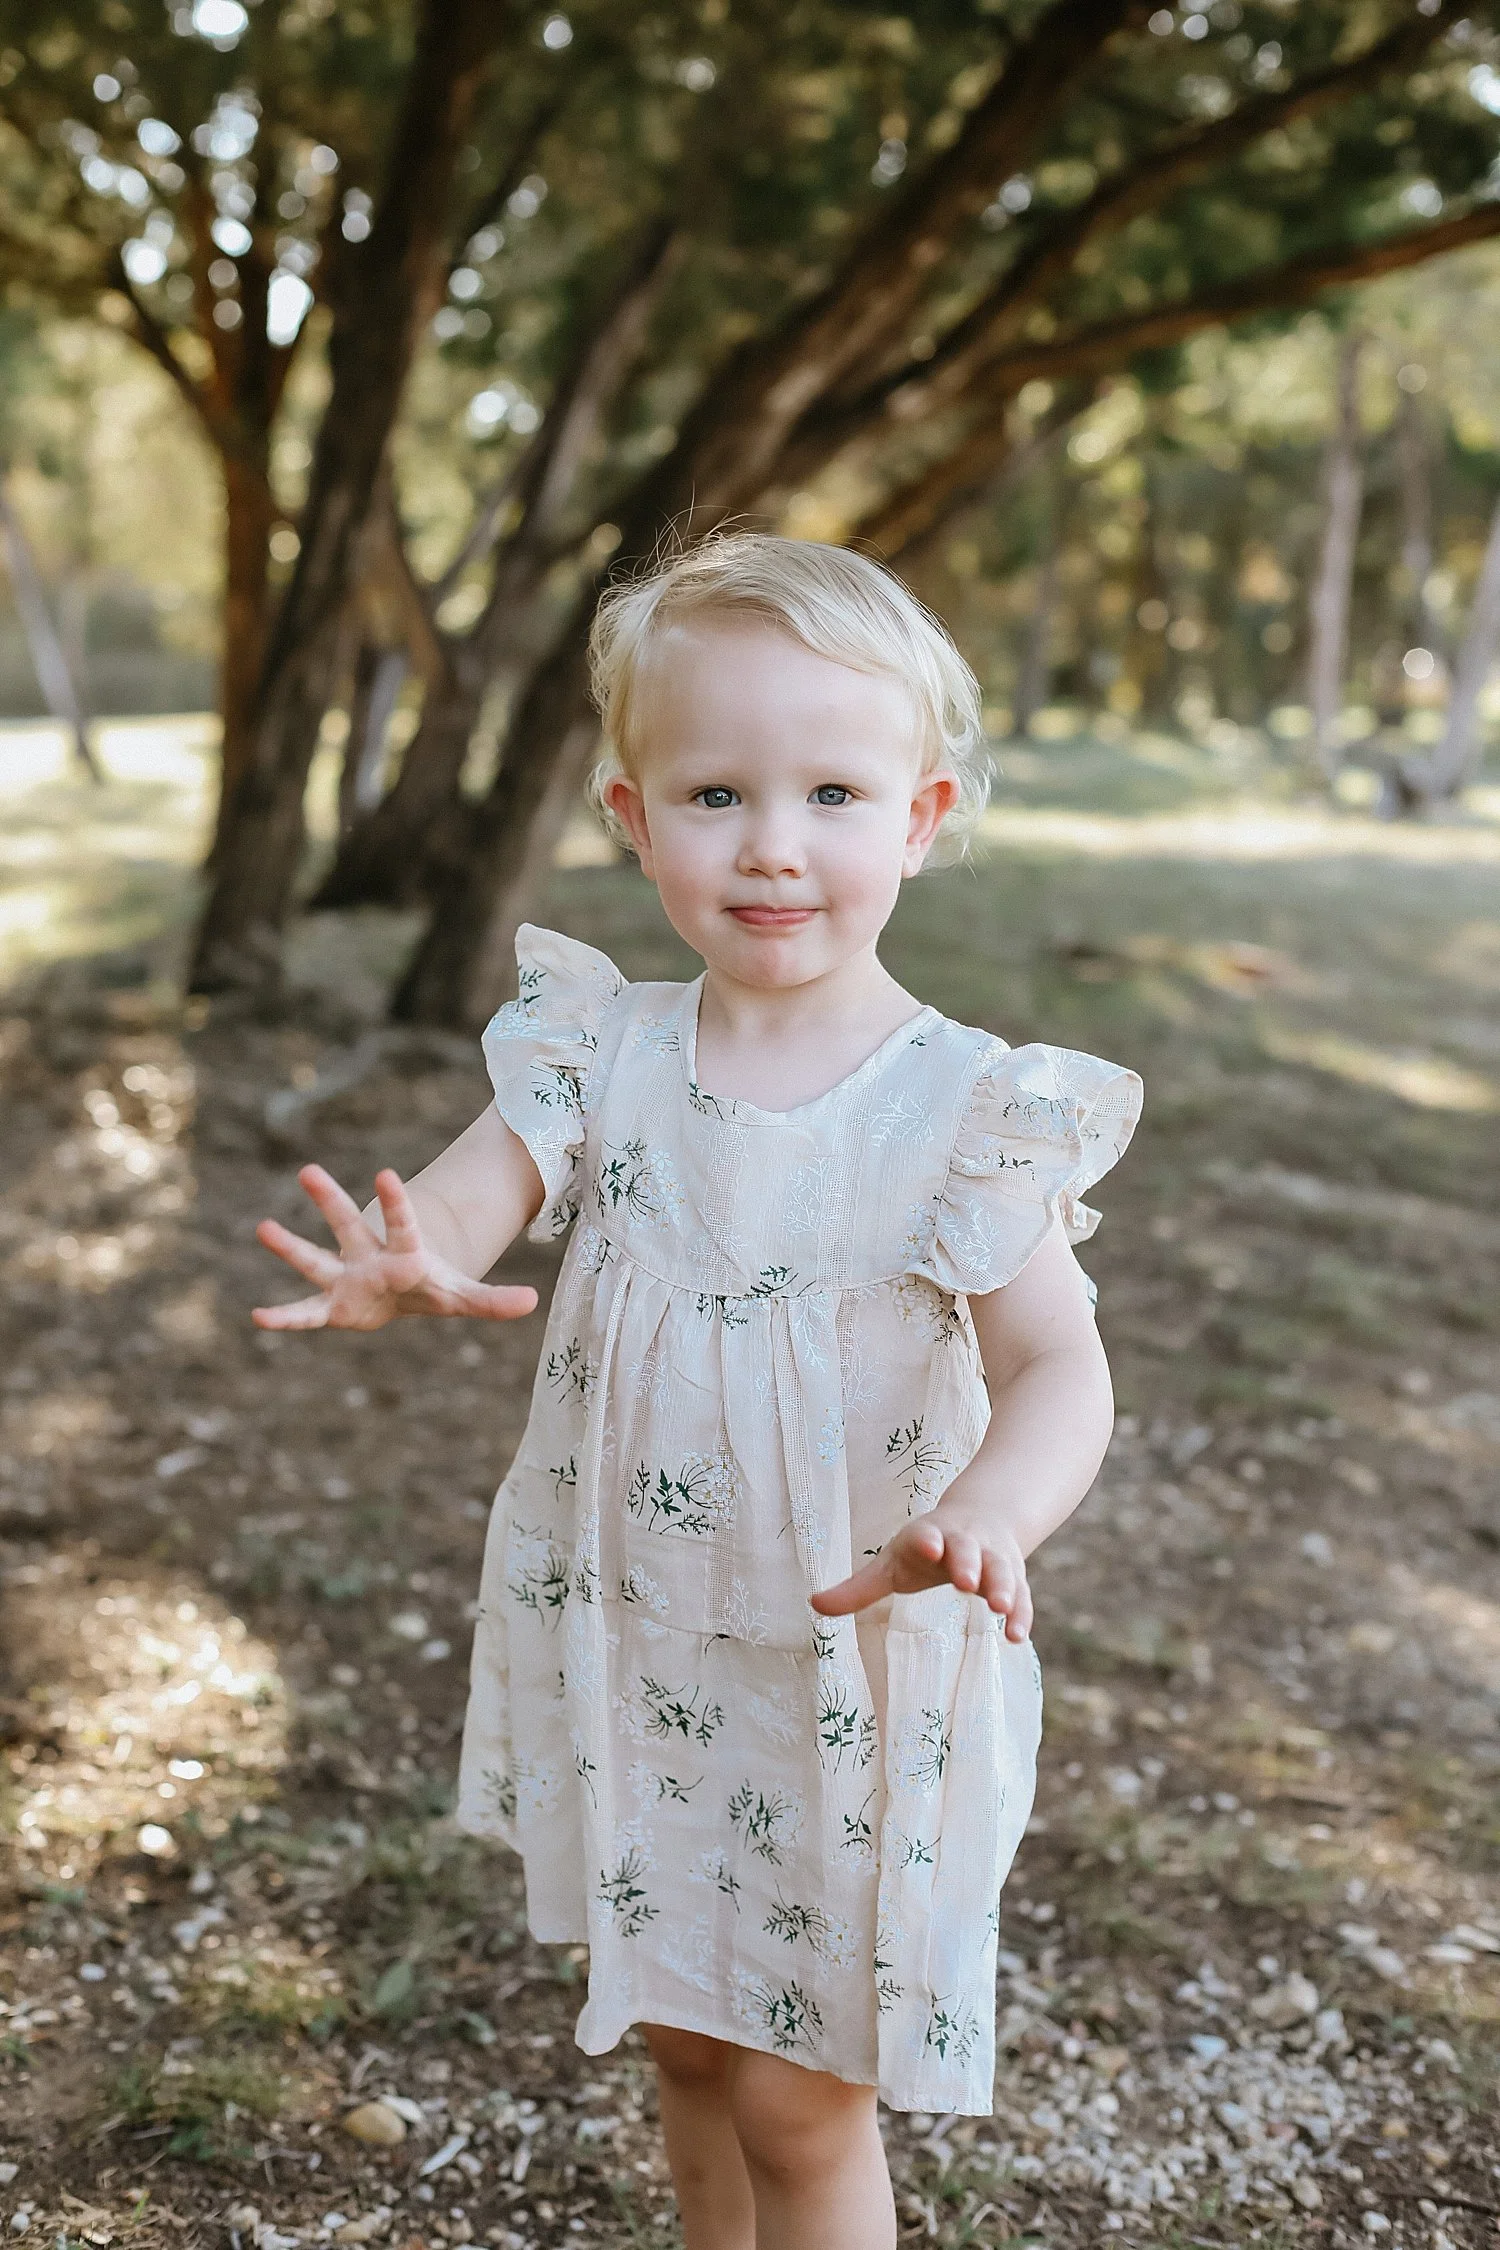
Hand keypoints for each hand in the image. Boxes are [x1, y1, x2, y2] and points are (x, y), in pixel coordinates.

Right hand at [252, 1165, 538, 1331]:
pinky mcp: (331, 1306)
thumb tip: (532, 1302)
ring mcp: (345, 1277)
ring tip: (263, 1227)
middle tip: (307, 1170)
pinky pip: (305, 1312)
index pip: (402, 1223)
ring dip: (290, 1246)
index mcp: (403, 1252)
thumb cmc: (431, 1288)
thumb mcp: (463, 1296)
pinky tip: (258, 1316)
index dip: (395, 1203)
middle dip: (330, 1200)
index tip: (385, 1175)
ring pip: (316, 1259)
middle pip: (348, 1225)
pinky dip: (284, 1317)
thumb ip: (493, 1300)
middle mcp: (368, 1257)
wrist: (404, 1295)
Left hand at [810, 1505, 1032, 1641]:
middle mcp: (964, 1542)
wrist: (982, 1517)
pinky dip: (1021, 1613)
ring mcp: (992, 1557)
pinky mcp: (1014, 1576)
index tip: (928, 1547)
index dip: (927, 1541)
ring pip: (1000, 1569)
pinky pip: (1021, 1594)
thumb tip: (813, 1606)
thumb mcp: (892, 1564)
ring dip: (1002, 1587)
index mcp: (929, 1536)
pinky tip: (1017, 1637)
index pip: (927, 1535)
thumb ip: (859, 1588)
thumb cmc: (926, 1548)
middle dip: (967, 1564)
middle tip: (965, 1583)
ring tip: (1001, 1609)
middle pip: (967, 1549)